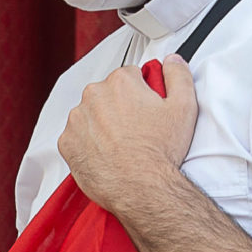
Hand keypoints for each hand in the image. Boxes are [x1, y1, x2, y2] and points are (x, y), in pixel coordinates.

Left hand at [58, 57, 198, 220]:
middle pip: (107, 94)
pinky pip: (76, 137)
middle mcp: (94, 96)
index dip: (140, 93)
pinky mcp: (67, 143)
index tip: (145, 110)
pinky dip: (87, 144)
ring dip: (101, 124)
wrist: (142, 190)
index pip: (129, 76)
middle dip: (119, 107)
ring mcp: (77, 120)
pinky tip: (105, 154)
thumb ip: (179, 75)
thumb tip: (172, 61)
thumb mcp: (184, 107)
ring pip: (90, 115)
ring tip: (120, 145)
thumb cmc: (160, 153)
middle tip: (135, 130)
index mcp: (120, 82)